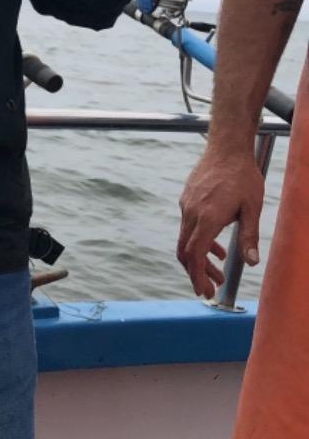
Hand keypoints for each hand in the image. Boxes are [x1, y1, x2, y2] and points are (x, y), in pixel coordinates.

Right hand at [176, 150, 262, 298]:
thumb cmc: (243, 176)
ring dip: (200, 258)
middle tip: (210, 289)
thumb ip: (249, 236)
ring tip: (219, 269)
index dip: (198, 276)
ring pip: (186, 239)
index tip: (204, 291)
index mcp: (207, 218)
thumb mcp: (252, 208)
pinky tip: (217, 246)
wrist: (227, 147)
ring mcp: (187, 205)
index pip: (195, 255)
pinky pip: (188, 226)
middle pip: (186, 251)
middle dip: (197, 273)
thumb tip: (251, 263)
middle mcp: (192, 213)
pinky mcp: (187, 199)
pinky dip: (199, 241)